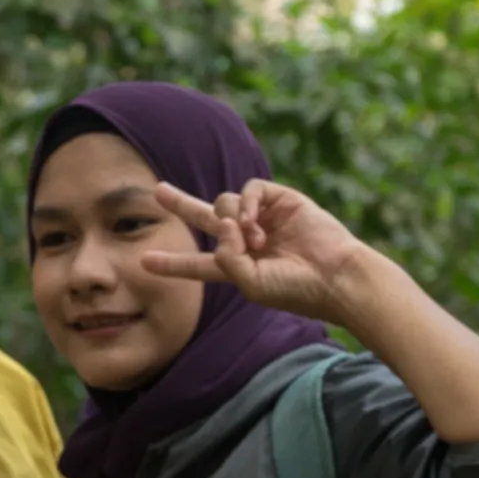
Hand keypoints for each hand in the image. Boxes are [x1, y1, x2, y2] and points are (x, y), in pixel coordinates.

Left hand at [143, 179, 376, 326]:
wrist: (334, 275)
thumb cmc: (294, 288)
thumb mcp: (250, 283)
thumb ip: (225, 258)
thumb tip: (223, 222)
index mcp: (237, 266)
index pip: (198, 263)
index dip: (172, 263)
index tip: (144, 261)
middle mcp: (247, 240)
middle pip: (205, 218)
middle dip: (181, 204)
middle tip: (157, 191)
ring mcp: (264, 219)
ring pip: (225, 203)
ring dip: (232, 219)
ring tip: (254, 238)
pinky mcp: (281, 200)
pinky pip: (250, 189)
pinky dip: (246, 201)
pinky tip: (255, 219)